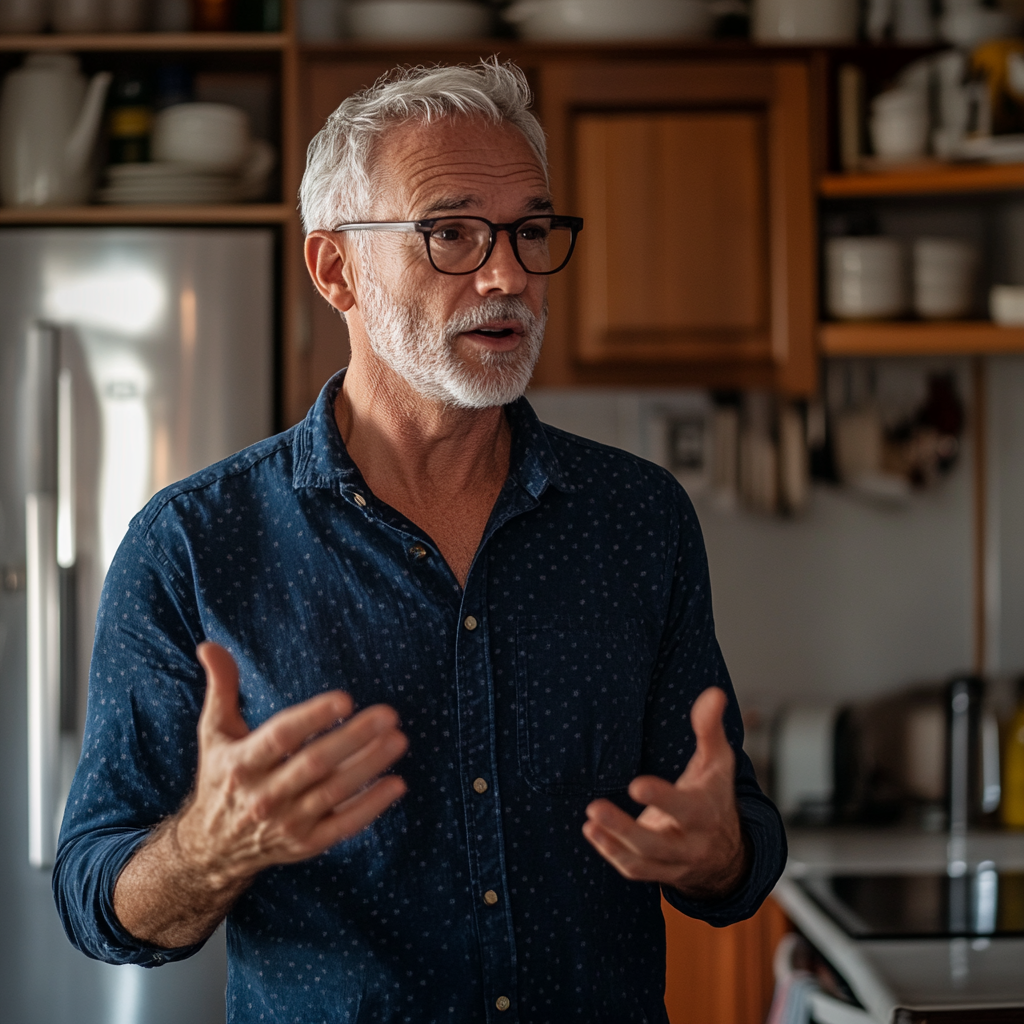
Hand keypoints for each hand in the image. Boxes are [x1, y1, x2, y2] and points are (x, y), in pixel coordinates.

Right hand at [177, 642, 408, 886]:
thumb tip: (210, 645)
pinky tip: (396, 783)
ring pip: (334, 793)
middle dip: (354, 738)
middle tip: (389, 714)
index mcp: (241, 763)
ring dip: (369, 766)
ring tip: (398, 739)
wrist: (211, 849)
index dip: (313, 717)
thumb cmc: (221, 778)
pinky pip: (343, 826)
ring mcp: (286, 823)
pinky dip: (371, 806)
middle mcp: (263, 796)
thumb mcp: (214, 733)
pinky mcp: (306, 844)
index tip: (345, 699)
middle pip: (314, 764)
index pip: (281, 737)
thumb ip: (221, 688)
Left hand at [582, 687, 747, 898]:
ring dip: (613, 843)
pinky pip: (636, 871)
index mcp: (707, 813)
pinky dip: (612, 854)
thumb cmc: (715, 795)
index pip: (687, 810)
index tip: (636, 785)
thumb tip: (713, 693)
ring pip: (643, 861)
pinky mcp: (660, 872)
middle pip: (658, 844)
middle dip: (625, 829)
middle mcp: (692, 843)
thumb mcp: (718, 762)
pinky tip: (592, 832)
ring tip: (589, 820)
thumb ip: (710, 728)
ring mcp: (675, 862)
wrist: (727, 851)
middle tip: (594, 807)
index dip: (662, 799)